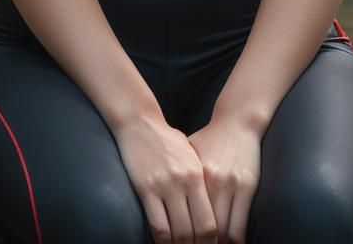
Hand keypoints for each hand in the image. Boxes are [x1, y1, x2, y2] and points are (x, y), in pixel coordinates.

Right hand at [113, 112, 219, 241]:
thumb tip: (208, 207)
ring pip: (177, 233)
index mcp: (198, 175)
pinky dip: (162, 240)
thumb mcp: (190, 155)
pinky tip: (164, 243)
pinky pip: (156, 225)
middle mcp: (184, 182)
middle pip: (196, 231)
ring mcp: (164, 186)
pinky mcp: (145, 188)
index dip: (212, 242)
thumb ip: (200, 179)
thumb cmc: (167, 139)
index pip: (211, 221)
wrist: (139, 121)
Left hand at [186, 116, 261, 243]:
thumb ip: (178, 174)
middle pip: (201, 229)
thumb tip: (160, 196)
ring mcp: (228, 185)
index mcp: (190, 174)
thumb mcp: (188, 153)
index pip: (182, 217)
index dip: (179, 238)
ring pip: (221, 232)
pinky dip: (235, 241)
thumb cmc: (209, 138)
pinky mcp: (246, 187)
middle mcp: (208, 181)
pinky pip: (240, 225)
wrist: (236, 121)